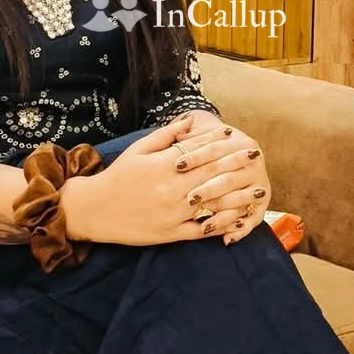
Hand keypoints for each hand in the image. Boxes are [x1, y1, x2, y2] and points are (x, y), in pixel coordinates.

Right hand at [59, 113, 269, 247]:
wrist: (94, 209)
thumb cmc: (118, 176)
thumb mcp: (138, 149)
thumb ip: (166, 135)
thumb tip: (190, 119)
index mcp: (163, 165)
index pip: (199, 150)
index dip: (220, 143)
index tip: (237, 137)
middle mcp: (171, 188)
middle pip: (212, 173)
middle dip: (237, 163)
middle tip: (257, 156)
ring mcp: (173, 212)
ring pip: (213, 203)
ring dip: (239, 195)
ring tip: (258, 189)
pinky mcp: (171, 234)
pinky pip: (202, 230)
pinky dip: (222, 225)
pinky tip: (239, 220)